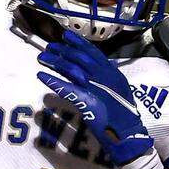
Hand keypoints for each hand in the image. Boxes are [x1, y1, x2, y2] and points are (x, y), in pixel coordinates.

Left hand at [36, 30, 153, 165]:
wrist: (127, 133)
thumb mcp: (115, 90)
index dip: (79, 43)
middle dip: (63, 50)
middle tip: (49, 46)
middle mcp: (105, 77)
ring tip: (41, 57)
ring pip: (71, 69)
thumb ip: (103, 79)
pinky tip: (41, 76)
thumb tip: (85, 70)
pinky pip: (66, 88)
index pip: (94, 53)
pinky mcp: (86, 101)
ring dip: (54, 61)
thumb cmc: (121, 114)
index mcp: (113, 73)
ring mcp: (96, 88)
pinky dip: (52, 81)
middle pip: (80, 58)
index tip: (65, 36)